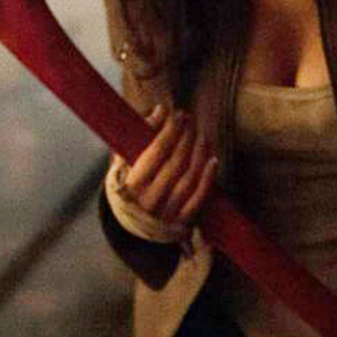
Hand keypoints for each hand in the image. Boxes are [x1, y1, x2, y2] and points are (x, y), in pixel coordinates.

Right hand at [121, 104, 217, 233]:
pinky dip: (208, 178)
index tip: (178, 114)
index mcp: (131, 184)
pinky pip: (199, 198)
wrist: (130, 225)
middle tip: (191, 121)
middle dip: (187, 138)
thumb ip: (137, 134)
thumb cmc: (128, 183)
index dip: (170, 130)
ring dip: (199, 154)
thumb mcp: (123, 160)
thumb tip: (161, 111)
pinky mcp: (181, 223)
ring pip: (189, 179)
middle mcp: (148, 201)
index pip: (156, 151)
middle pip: (176, 163)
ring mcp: (166, 213)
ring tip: (202, 135)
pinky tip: (213, 160)